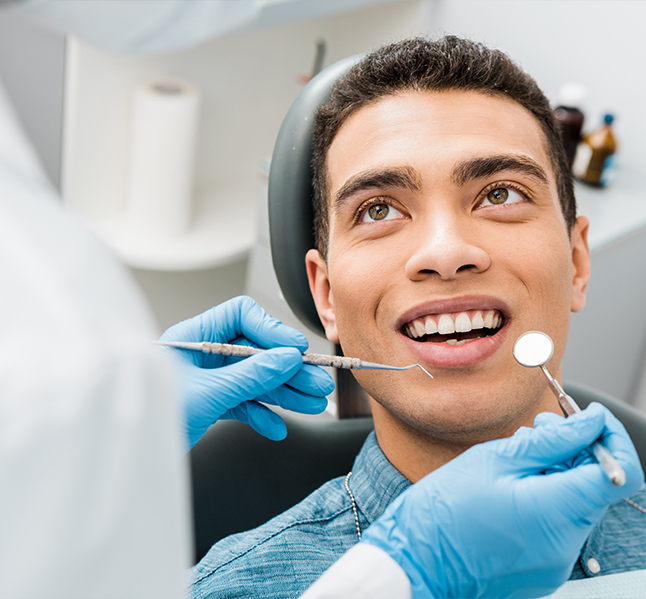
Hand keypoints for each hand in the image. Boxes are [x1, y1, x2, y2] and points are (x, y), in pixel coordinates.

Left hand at [159, 296, 334, 449]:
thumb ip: (251, 376)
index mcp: (193, 336)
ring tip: (311, 403)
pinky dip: (262, 414)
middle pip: (256, 351)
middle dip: (288, 369)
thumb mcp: (208, 393)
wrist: (132, 458)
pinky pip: (244, 403)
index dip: (271, 330)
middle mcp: (203, 354)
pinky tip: (276, 426)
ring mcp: (208, 379)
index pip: (241, 316)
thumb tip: (287, 359)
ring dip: (284, 392)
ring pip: (255, 379)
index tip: (295, 350)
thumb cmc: (151, 418)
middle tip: (316, 382)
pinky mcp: (211, 403)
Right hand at [361, 403, 643, 598]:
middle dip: (575, 450)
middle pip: (596, 485)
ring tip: (515, 457)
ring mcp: (556, 561)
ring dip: (557, 472)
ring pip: (576, 502)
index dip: (611, 438)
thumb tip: (590, 422)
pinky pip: (559, 523)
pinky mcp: (543, 567)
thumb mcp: (494, 459)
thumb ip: (551, 441)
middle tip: (539, 429)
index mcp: (555, 512)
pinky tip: (512, 485)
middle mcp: (565, 544)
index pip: (620, 473)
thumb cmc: (443, 511)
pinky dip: (546, 496)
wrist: (415, 561)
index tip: (590, 419)